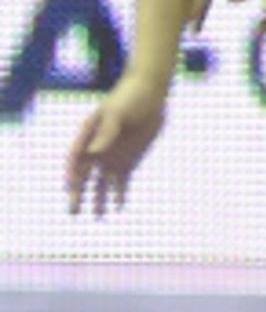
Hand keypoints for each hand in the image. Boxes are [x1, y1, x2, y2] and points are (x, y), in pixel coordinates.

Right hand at [66, 72, 168, 216]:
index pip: (75, 160)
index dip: (71, 175)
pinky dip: (120, 194)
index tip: (70, 188)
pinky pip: (122, 181)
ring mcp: (112, 157)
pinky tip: (118, 207)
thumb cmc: (128, 99)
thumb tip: (94, 153)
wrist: (149, 95)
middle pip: (84, 177)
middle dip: (79, 194)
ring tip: (98, 216)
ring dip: (99, 199)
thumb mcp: (116, 114)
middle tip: (74, 212)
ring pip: (102, 183)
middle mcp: (97, 150)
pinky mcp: (129, 161)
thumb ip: (106, 133)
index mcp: (87, 137)